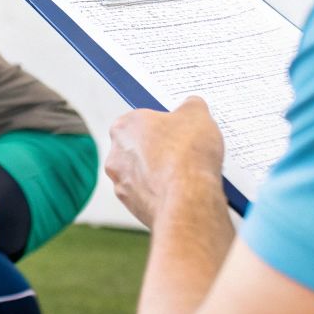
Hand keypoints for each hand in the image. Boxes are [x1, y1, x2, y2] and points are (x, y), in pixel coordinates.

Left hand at [105, 98, 226, 226]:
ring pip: (145, 174)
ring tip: (189, 174)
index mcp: (124, 127)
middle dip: (161, 150)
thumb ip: (191, 106)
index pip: (142, 120)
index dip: (164, 125)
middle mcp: (116, 156)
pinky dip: (165, 195)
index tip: (181, 130)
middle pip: (141, 148)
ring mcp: (122, 184)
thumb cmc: (187, 155)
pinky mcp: (134, 208)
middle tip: (187, 152)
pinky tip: (185, 192)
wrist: (188, 200)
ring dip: (162, 174)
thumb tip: (192, 105)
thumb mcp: (197, 114)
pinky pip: (152, 196)